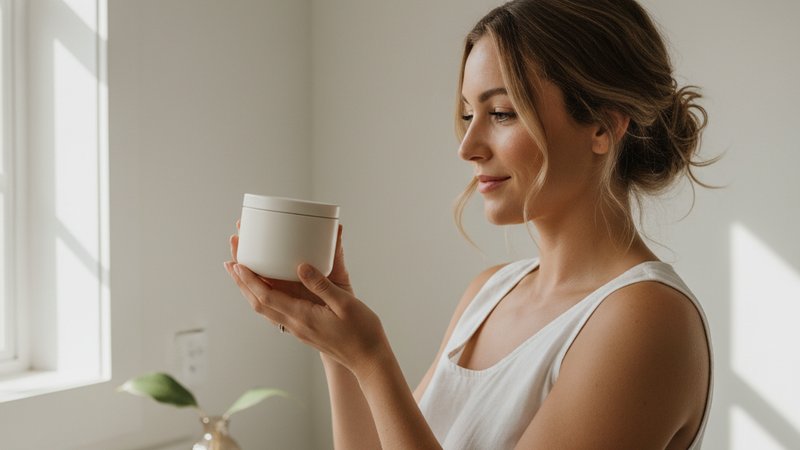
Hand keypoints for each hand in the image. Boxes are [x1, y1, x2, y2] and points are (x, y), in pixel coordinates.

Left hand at [224, 224, 388, 378]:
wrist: (368, 360)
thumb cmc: (361, 332)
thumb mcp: (345, 304)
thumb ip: (321, 285)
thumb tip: (301, 266)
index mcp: (302, 316)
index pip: (266, 296)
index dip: (249, 279)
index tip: (237, 262)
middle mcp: (295, 324)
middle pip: (258, 302)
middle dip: (242, 282)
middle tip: (230, 261)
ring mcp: (298, 328)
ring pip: (265, 308)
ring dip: (249, 290)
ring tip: (240, 272)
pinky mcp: (303, 329)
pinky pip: (276, 311)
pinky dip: (264, 297)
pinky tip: (266, 288)